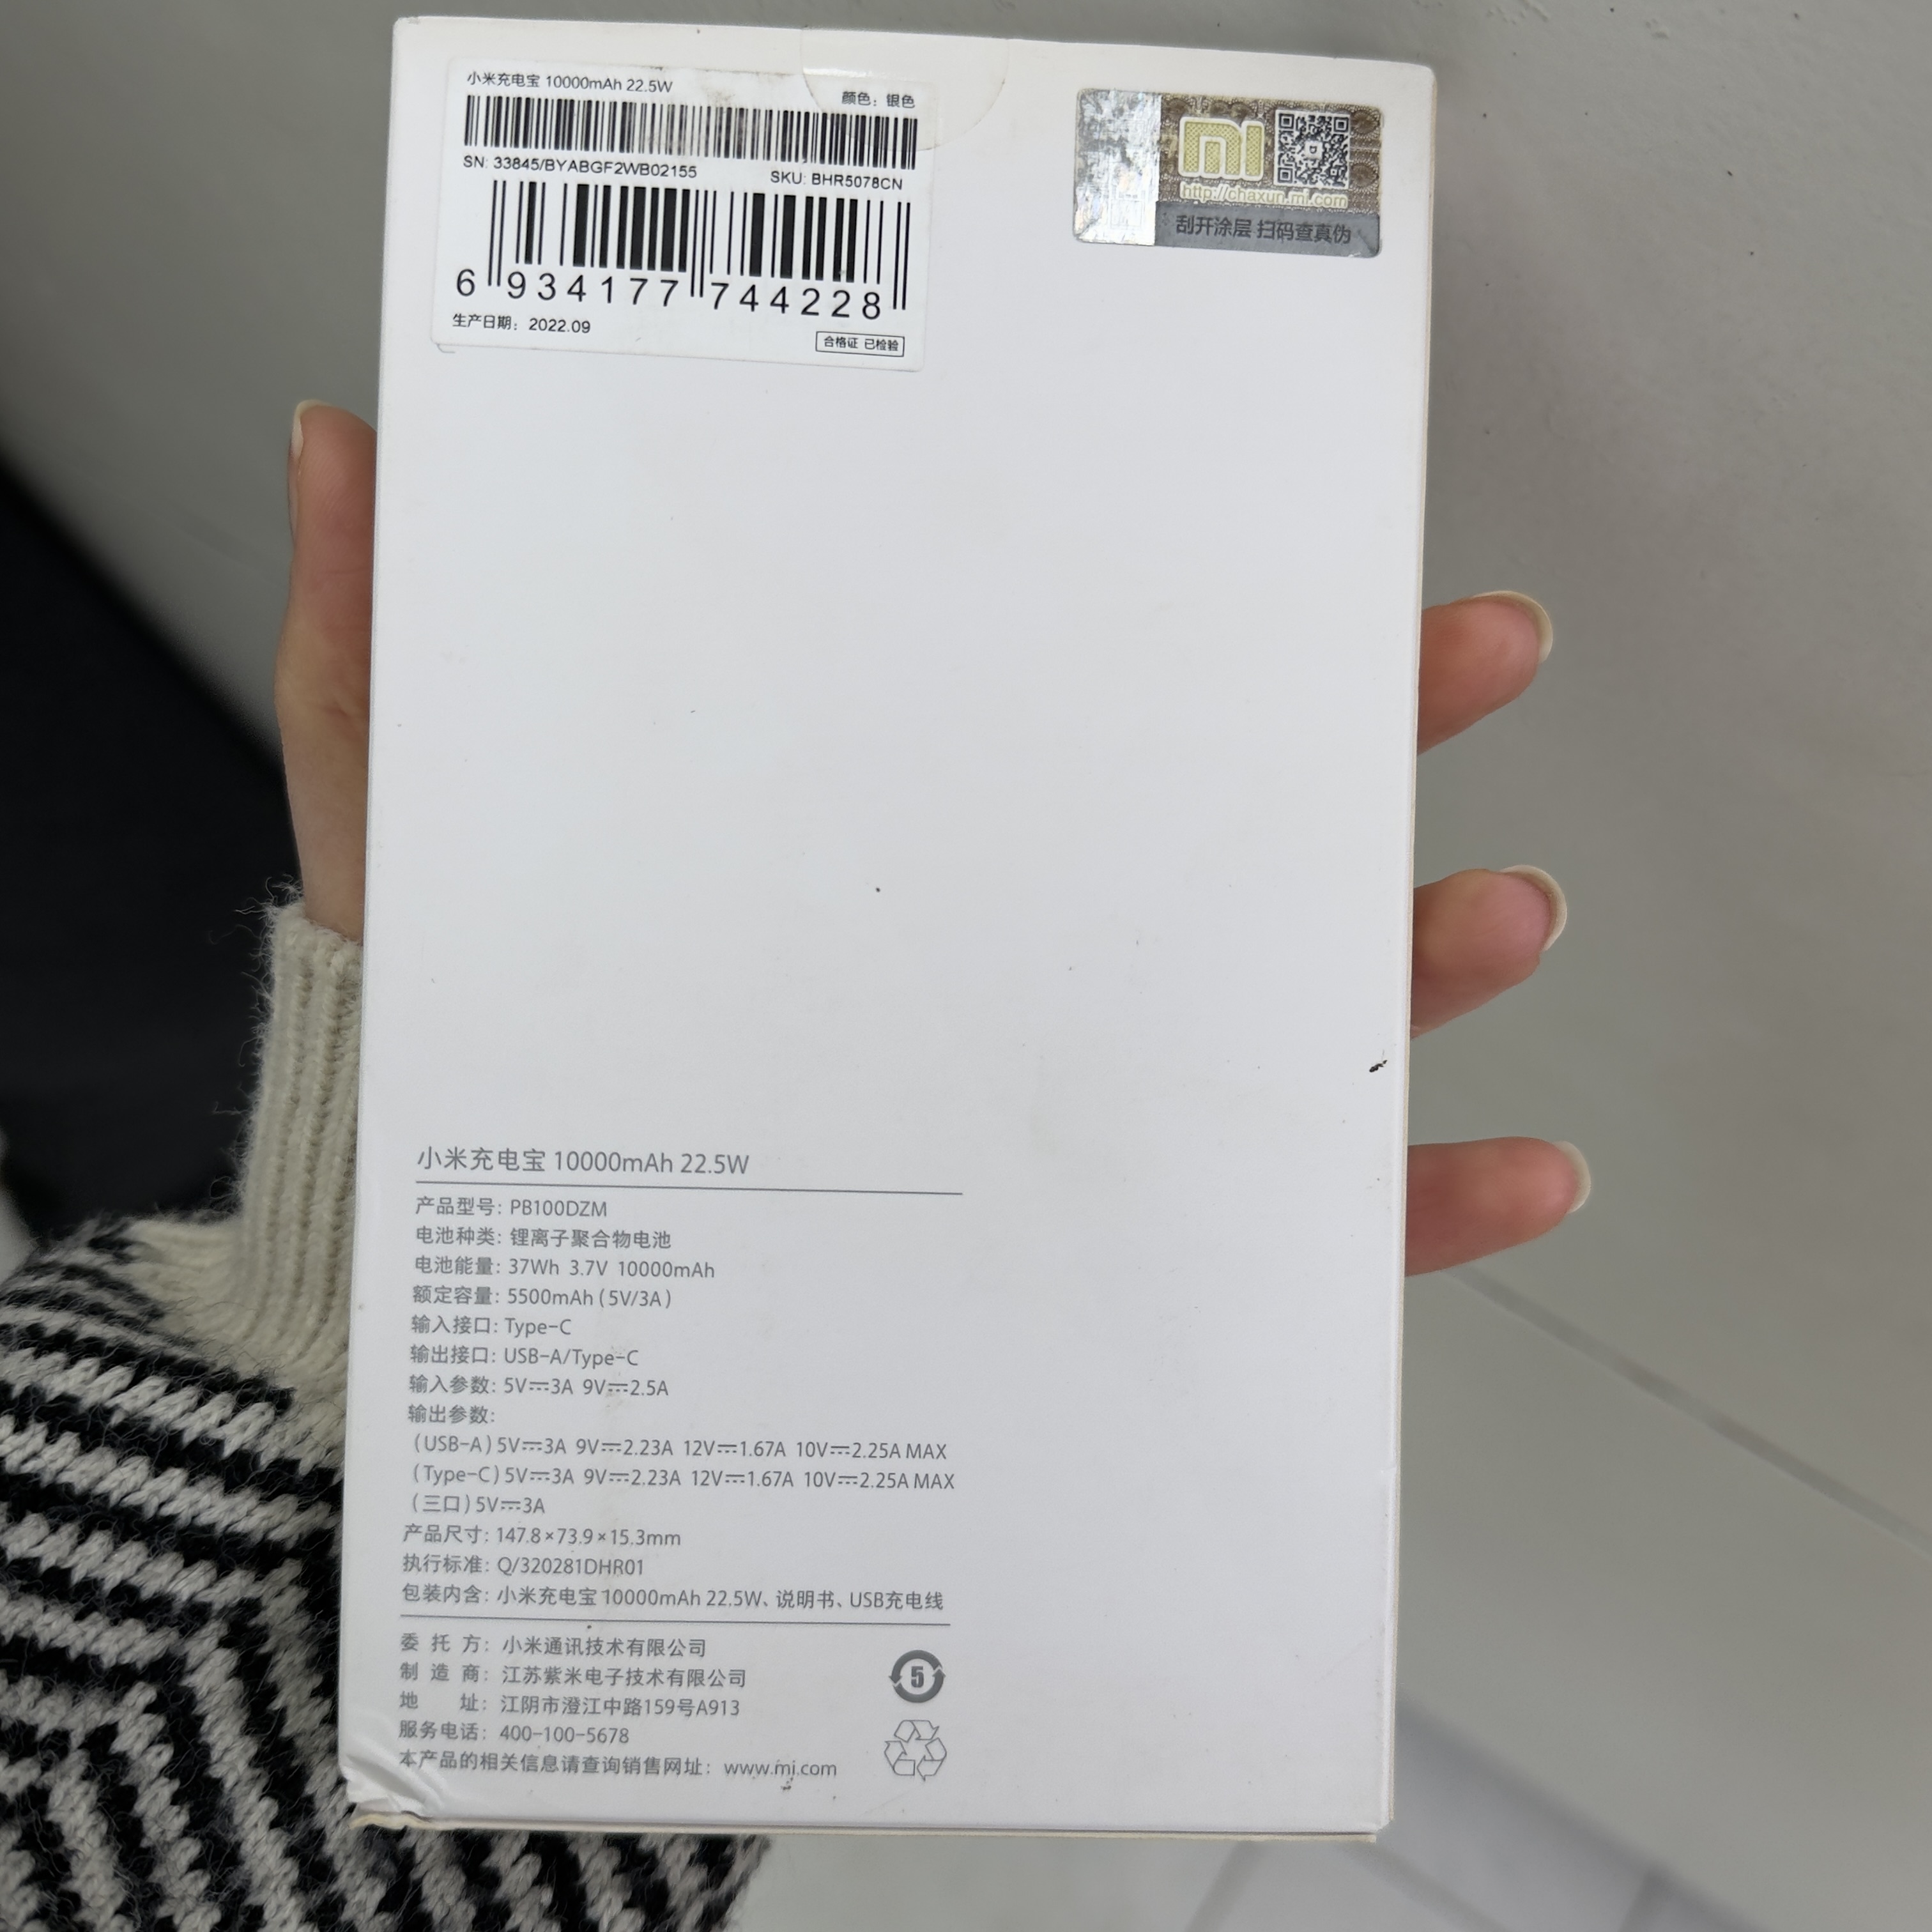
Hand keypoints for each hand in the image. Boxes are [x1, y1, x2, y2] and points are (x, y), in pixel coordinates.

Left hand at [278, 403, 1585, 1272]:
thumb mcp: (403, 846)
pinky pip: (1271, 1254)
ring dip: (1403, 973)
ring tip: (1491, 914)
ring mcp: (1039, 1125)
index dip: (1163, 618)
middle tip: (1460, 657)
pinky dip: (1399, 1222)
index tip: (1275, 528)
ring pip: (1265, 1039)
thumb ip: (380, 650)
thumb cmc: (451, 1073)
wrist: (464, 1327)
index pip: (1042, 711)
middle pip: (1194, 847)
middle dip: (1347, 747)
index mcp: (877, 855)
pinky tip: (1503, 1175)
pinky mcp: (1075, 1278)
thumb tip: (349, 436)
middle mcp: (980, 972)